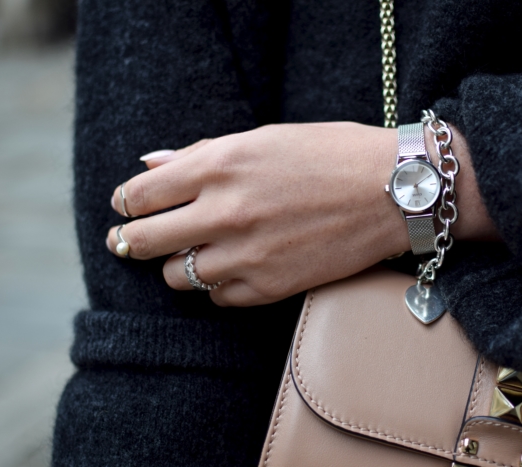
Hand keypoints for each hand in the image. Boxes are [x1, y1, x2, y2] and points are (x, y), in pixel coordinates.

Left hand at [106, 122, 495, 306]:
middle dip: (130, 241)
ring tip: (193, 254)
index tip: (128, 208)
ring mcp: (246, 255)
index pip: (139, 195)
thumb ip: (202, 154)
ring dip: (178, 265)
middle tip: (131, 241)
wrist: (394, 192)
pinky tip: (234, 268)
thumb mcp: (265, 139)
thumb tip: (152, 165)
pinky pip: (218, 298)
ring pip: (177, 277)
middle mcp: (225, 212)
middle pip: (142, 242)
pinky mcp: (270, 288)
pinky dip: (218, 285)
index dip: (126, 203)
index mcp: (220, 165)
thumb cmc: (333, 154)